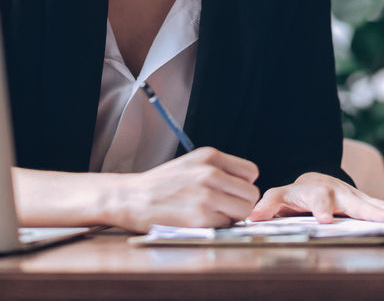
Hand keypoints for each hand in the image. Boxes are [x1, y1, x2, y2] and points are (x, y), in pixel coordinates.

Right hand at [107, 147, 259, 232]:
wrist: (131, 198)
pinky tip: (199, 221)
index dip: (243, 185)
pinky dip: (217, 227)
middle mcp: (210, 173)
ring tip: (211, 214)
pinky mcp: (200, 219)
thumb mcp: (191, 163)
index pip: (251, 172)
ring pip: (243, 211)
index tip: (230, 192)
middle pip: (251, 194)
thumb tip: (246, 188)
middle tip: (222, 208)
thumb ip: (219, 169)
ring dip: (231, 217)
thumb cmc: (162, 184)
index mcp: (209, 156)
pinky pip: (226, 226)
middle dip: (240, 203)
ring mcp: (206, 196)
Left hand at [248, 172, 383, 222]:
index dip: (321, 209)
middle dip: (372, 211)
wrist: (315, 181)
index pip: (319, 200)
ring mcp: (357, 198)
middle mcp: (341, 193)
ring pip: (377, 204)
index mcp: (317, 193)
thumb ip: (267, 206)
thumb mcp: (278, 197)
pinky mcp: (369, 204)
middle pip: (356, 202)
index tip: (325, 221)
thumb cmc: (295, 193)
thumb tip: (253, 218)